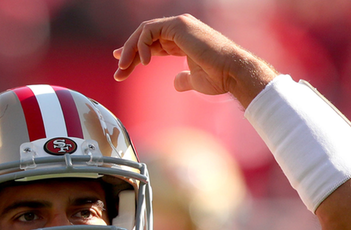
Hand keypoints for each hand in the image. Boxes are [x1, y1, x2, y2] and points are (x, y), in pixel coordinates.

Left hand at [113, 14, 277, 108]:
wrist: (232, 73)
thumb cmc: (219, 78)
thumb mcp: (196, 80)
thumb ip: (184, 79)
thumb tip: (176, 83)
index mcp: (182, 40)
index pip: (152, 41)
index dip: (136, 52)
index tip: (121, 64)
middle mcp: (180, 29)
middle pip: (145, 36)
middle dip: (129, 53)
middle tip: (118, 71)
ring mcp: (179, 25)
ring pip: (144, 31)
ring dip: (130, 49)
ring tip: (123, 68)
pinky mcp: (178, 25)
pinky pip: (149, 30)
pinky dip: (142, 44)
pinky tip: (143, 62)